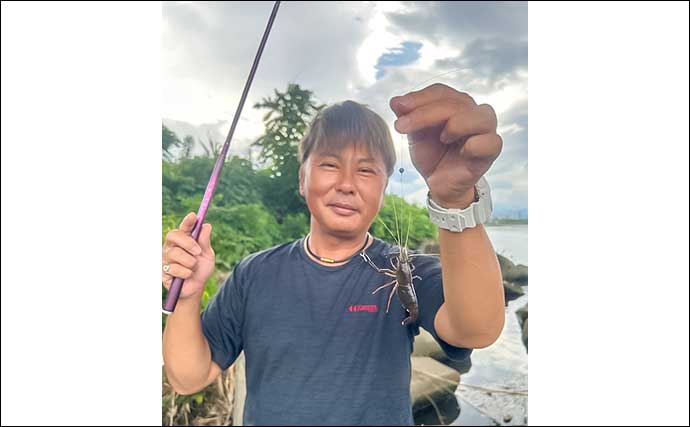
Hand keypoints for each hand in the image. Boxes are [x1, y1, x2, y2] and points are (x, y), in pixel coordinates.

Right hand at [162, 212, 214, 298]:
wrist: (196, 288)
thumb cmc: (201, 269)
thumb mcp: (207, 255)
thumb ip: (205, 241)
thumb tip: (207, 226)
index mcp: (183, 240)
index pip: (184, 227)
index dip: (187, 221)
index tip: (194, 216)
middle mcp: (172, 246)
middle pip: (173, 235)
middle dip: (187, 242)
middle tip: (198, 251)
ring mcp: (165, 257)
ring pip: (175, 253)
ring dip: (190, 262)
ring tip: (193, 268)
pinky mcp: (162, 270)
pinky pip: (174, 268)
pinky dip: (185, 273)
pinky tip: (186, 276)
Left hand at [390, 83, 501, 207]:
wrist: (439, 184)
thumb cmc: (432, 155)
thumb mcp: (416, 134)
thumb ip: (408, 116)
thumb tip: (395, 101)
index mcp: (455, 104)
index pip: (440, 92)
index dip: (419, 97)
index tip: (399, 107)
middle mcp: (473, 112)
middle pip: (456, 103)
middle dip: (425, 113)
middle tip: (402, 126)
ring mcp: (486, 130)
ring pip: (481, 116)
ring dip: (458, 124)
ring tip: (443, 138)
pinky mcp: (491, 151)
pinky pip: (492, 142)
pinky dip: (475, 145)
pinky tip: (462, 152)